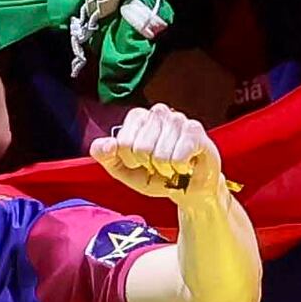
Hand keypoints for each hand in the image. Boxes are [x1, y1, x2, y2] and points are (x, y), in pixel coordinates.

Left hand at [90, 101, 219, 200]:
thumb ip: (106, 156)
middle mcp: (158, 112)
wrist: (189, 189)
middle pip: (141, 148)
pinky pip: (178, 156)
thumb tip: (106, 144)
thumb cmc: (157, 176)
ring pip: (160, 154)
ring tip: (172, 165)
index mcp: (138, 117)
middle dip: (149, 166)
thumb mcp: (124, 170)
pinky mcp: (195, 130)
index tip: (141, 163)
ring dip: (166, 169)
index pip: (122, 143)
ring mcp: (178, 119)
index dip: (131, 161)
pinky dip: (180, 168)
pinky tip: (185, 164)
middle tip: (159, 166)